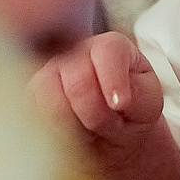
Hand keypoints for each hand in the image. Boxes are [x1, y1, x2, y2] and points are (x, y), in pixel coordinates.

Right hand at [31, 31, 163, 150]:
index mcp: (110, 46)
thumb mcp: (148, 105)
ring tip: (90, 129)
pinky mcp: (32, 95)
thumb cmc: (132, 112)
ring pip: (51, 98)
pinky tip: (70, 131)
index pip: (108, 51)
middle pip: (78, 81)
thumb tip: (116, 100)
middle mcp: (75, 52)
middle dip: (96, 113)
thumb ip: (138, 96)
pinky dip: (54, 129)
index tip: (119, 104)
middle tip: (109, 124)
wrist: (111, 132)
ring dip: (74, 124)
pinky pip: (35, 114)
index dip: (113, 79)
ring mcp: (49, 72)